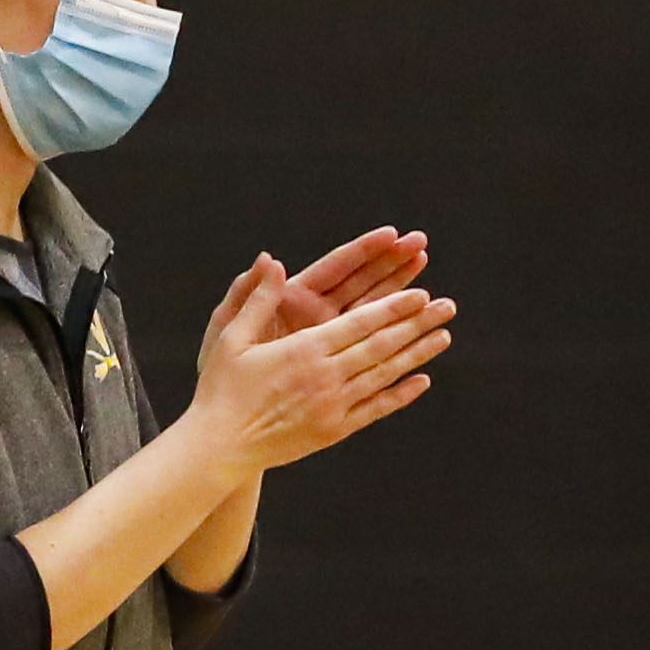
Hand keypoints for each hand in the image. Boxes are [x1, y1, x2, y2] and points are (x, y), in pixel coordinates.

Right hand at [187, 256, 453, 476]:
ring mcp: (333, 405)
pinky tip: (421, 381)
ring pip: (384, 374)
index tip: (421, 294)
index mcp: (303, 350)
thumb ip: (257, 300)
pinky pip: (375, 408)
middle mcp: (325, 376)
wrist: (219, 447)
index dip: (393, 307)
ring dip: (417, 354)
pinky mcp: (334, 430)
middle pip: (381, 344)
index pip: (360, 323)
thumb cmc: (220, 389)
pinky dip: (400, 394)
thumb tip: (271, 260)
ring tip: (444, 336)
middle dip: (417, 323)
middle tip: (447, 306)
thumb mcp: (231, 339)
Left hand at [202, 227, 428, 366]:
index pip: (335, 267)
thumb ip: (247, 293)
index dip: (363, 250)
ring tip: (428, 273)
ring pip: (373, 310)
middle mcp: (317, 314)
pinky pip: (372, 350)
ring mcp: (331, 339)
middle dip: (391, 262)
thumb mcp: (229, 329)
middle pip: (361, 281)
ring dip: (401, 292)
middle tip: (421, 243)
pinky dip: (395, 342)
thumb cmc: (221, 368)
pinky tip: (423, 335)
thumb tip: (265, 258)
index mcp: (293, 299)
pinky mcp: (339, 366)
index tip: (392, 234)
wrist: (228, 415)